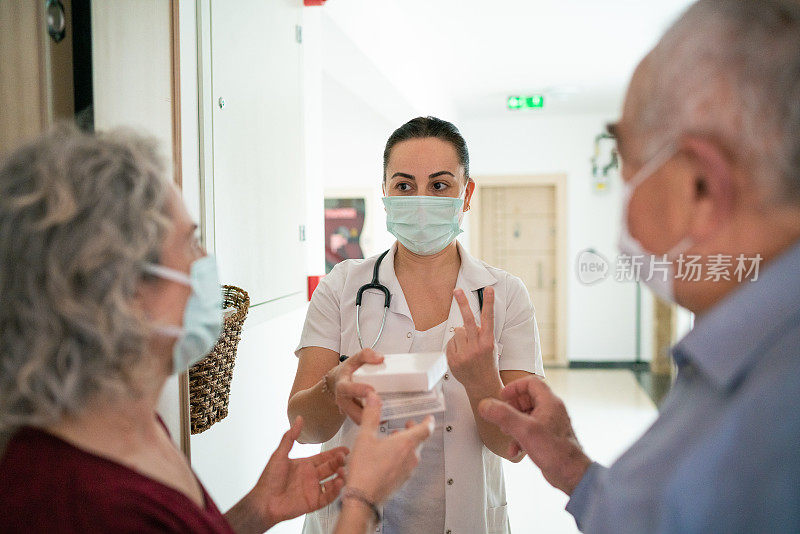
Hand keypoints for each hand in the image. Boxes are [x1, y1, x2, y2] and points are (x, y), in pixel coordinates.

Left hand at [248, 416, 348, 529]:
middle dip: (339, 462)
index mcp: (305, 465)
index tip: (345, 449)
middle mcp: (311, 477)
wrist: (263, 502)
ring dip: (340, 476)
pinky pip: (328, 497)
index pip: (324, 457)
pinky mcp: (314, 503)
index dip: (335, 453)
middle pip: (330, 468)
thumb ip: (290, 437)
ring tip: (342, 471)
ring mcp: (313, 490)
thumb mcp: (279, 455)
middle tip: (344, 458)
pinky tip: (338, 483)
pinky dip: (335, 491)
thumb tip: (299, 418)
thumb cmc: (269, 479)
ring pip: (333, 482)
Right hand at [327, 348, 383, 423]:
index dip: (359, 390)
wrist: (338, 382)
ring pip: (360, 420)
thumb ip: (366, 354)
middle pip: (354, 411)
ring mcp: (350, 411)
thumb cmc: (348, 372)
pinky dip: (375, 421)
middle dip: (369, 411)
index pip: (348, 389)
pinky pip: (365, 422)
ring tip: (389, 413)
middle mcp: (344, 401)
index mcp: (342, 386)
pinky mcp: (357, 417)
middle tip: (384, 406)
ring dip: (373, 419)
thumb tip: (379, 358)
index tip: (371, 390)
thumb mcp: (355, 359)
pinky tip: (387, 416)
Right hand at [346, 392, 433, 503]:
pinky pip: (407, 464)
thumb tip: (374, 398)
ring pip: (413, 453)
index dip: (428, 421)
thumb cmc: (365, 470)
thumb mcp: (365, 437)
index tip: (428, 417)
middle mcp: (412, 457)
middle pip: (419, 440)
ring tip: (392, 440)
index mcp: (406, 444)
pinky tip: (387, 457)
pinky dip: (401, 456)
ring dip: (406, 444)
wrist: (362, 498)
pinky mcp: (403, 480)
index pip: (426, 429)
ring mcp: (409, 471)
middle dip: (414, 431)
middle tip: (407, 425)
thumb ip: (371, 415)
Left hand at [446, 286, 499, 394]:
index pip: (488, 319)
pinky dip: (454, 346)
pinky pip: (450, 343)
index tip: (489, 289)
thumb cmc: (487, 362)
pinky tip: (461, 355)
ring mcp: (464, 354)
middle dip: (463, 303)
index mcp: (488, 342)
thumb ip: (481, 333)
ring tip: (467, 347)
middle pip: (468, 320)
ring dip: (460, 335)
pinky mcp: (454, 360)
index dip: (489, 303)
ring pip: (457, 331)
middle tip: (456, 290)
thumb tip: (465, 322)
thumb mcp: (490, 346)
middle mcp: (477, 347)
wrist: (482, 385)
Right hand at [478, 376, 591, 495]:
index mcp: (549, 402)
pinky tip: (514, 450)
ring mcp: (550, 425)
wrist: (572, 475)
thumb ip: (504, 416)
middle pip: (527, 399)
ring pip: (527, 416)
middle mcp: (551, 411)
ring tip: (506, 433)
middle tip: (502, 416)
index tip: (502, 396)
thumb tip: (486, 405)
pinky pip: (530, 432)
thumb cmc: (556, 451)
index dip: (514, 387)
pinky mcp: (547, 438)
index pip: (531, 382)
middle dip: (511, 408)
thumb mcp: (525, 430)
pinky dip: (519, 438)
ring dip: (513, 424)